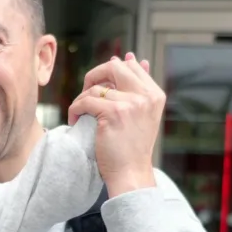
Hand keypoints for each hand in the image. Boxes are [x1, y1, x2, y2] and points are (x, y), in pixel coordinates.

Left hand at [68, 53, 163, 196]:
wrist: (131, 174)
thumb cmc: (132, 148)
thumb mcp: (142, 115)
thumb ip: (137, 88)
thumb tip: (131, 58)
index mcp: (155, 95)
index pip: (132, 66)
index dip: (112, 69)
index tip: (99, 81)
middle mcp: (146, 96)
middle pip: (114, 67)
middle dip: (94, 75)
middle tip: (86, 91)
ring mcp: (131, 104)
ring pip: (96, 87)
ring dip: (82, 99)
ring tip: (80, 113)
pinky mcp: (114, 113)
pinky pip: (86, 100)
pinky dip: (76, 109)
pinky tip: (76, 120)